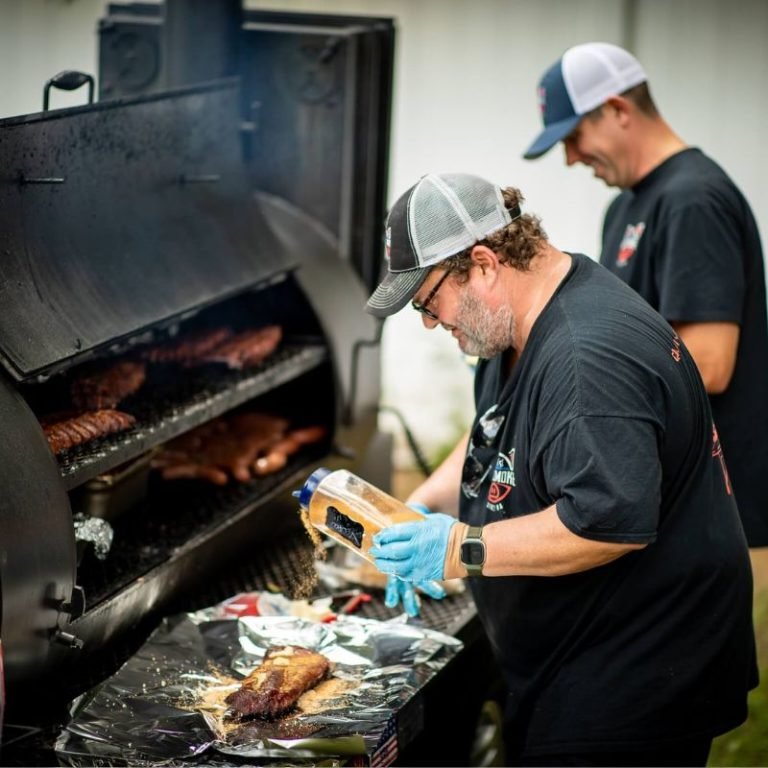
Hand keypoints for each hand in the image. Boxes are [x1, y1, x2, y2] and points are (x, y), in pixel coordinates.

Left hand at [380, 502, 444, 616]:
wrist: (467, 550)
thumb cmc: (451, 532)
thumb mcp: (432, 519)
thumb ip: (417, 521)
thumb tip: (406, 519)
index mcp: (417, 531)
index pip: (393, 533)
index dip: (383, 536)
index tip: (377, 536)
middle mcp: (416, 548)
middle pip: (391, 551)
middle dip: (379, 551)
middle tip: (374, 549)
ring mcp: (419, 563)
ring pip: (395, 566)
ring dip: (384, 564)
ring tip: (378, 561)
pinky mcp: (423, 574)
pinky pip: (405, 575)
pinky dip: (396, 572)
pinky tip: (392, 570)